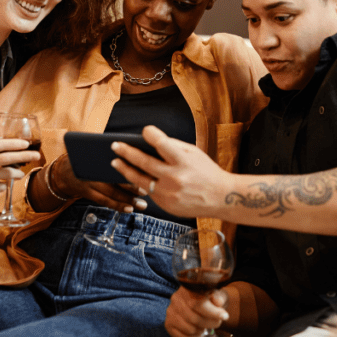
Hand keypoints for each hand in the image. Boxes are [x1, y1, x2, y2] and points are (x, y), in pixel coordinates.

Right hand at [0, 139, 36, 204]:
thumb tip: (7, 146)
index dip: (14, 144)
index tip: (26, 144)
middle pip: (6, 158)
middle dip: (24, 156)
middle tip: (36, 156)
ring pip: (6, 173)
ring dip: (17, 173)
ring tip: (20, 173)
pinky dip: (4, 185)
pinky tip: (3, 184)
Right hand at [47, 154, 146, 212]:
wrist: (62, 171)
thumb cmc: (84, 156)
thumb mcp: (92, 148)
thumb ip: (107, 149)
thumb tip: (133, 148)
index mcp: (93, 156)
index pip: (112, 164)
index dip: (127, 169)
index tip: (141, 172)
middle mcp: (89, 171)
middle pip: (113, 181)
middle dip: (130, 188)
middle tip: (145, 192)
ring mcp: (88, 184)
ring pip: (110, 195)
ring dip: (127, 201)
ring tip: (141, 205)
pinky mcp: (88, 194)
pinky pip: (104, 201)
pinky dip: (117, 206)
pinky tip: (129, 209)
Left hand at [111, 125, 230, 217]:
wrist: (221, 198)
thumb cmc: (206, 172)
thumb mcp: (194, 153)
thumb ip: (172, 146)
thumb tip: (149, 140)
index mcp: (184, 161)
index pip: (161, 143)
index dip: (150, 134)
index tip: (144, 131)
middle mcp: (175, 177)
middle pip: (144, 163)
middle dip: (126, 152)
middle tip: (115, 146)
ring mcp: (169, 194)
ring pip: (140, 180)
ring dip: (125, 170)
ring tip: (116, 162)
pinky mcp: (166, 205)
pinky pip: (149, 192)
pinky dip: (140, 183)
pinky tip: (132, 176)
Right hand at [165, 287, 229, 336]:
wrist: (200, 301)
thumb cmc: (210, 298)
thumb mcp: (216, 294)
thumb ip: (218, 297)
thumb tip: (218, 302)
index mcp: (188, 289)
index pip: (198, 304)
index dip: (212, 313)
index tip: (225, 316)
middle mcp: (176, 299)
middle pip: (194, 319)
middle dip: (210, 323)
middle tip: (217, 322)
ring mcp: (171, 312)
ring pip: (189, 329)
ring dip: (201, 331)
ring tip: (204, 325)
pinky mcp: (168, 324)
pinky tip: (197, 332)